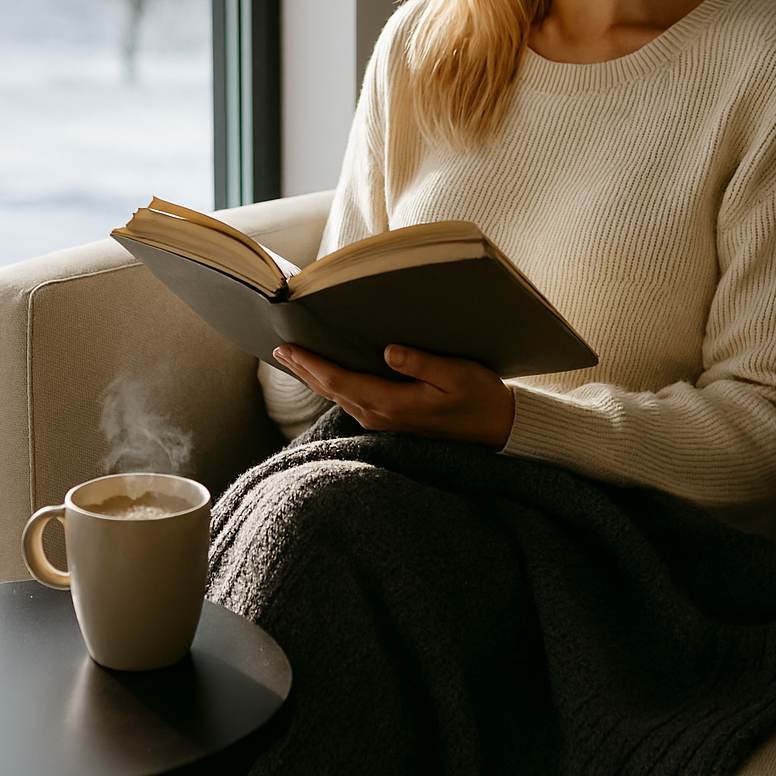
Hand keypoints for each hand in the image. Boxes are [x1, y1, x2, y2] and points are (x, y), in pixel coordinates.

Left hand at [273, 343, 514, 450]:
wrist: (496, 428)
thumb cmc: (479, 397)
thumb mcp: (456, 374)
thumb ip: (420, 363)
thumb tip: (387, 351)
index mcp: (391, 403)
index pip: (339, 381)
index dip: (310, 364)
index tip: (287, 348)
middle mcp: (380, 416)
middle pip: (331, 390)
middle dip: (305, 368)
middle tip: (280, 347)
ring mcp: (384, 421)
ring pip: (339, 396)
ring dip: (317, 377)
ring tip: (297, 357)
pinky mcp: (390, 420)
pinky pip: (352, 400)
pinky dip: (335, 385)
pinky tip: (330, 374)